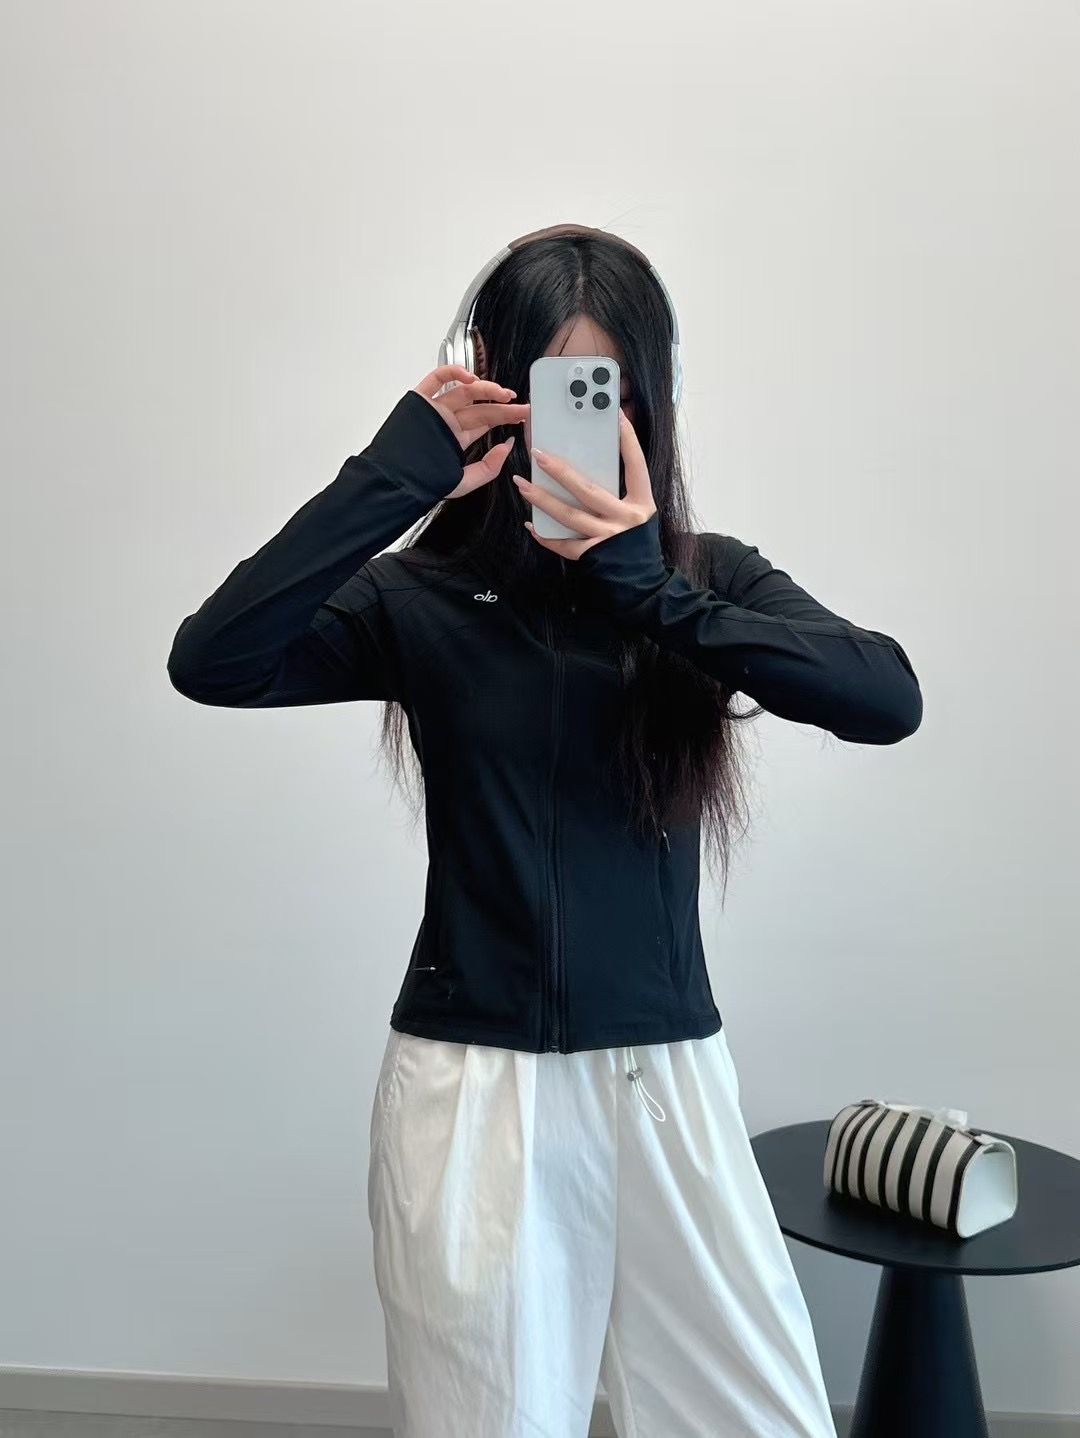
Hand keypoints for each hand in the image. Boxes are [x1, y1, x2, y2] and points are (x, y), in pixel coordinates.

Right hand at [412, 365, 528, 499]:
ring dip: (486, 389)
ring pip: (464, 392)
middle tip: (522, 406)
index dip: (506, 416)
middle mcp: (448, 421)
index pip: (486, 422)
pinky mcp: (420, 399)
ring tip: (504, 393)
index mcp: (457, 438)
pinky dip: (453, 372)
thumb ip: (488, 468)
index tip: (524, 414)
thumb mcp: (464, 482)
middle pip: (480, 408)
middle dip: (503, 406)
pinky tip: (471, 378)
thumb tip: (507, 447)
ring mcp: (435, 409)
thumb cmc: (422, 484)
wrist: (395, 483)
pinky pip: (436, 378)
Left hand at [512, 409, 655, 558]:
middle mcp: (625, 518)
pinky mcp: (592, 555)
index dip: (628, 440)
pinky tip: (531, 525)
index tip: (616, 416)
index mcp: (641, 503)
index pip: (635, 465)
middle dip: (560, 471)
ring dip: (542, 499)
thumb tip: (597, 463)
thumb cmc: (637, 544)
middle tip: (538, 454)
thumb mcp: (639, 514)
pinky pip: (564, 544)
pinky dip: (546, 535)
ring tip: (523, 484)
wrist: (641, 584)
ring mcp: (607, 538)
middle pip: (588, 490)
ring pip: (569, 515)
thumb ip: (622, 492)